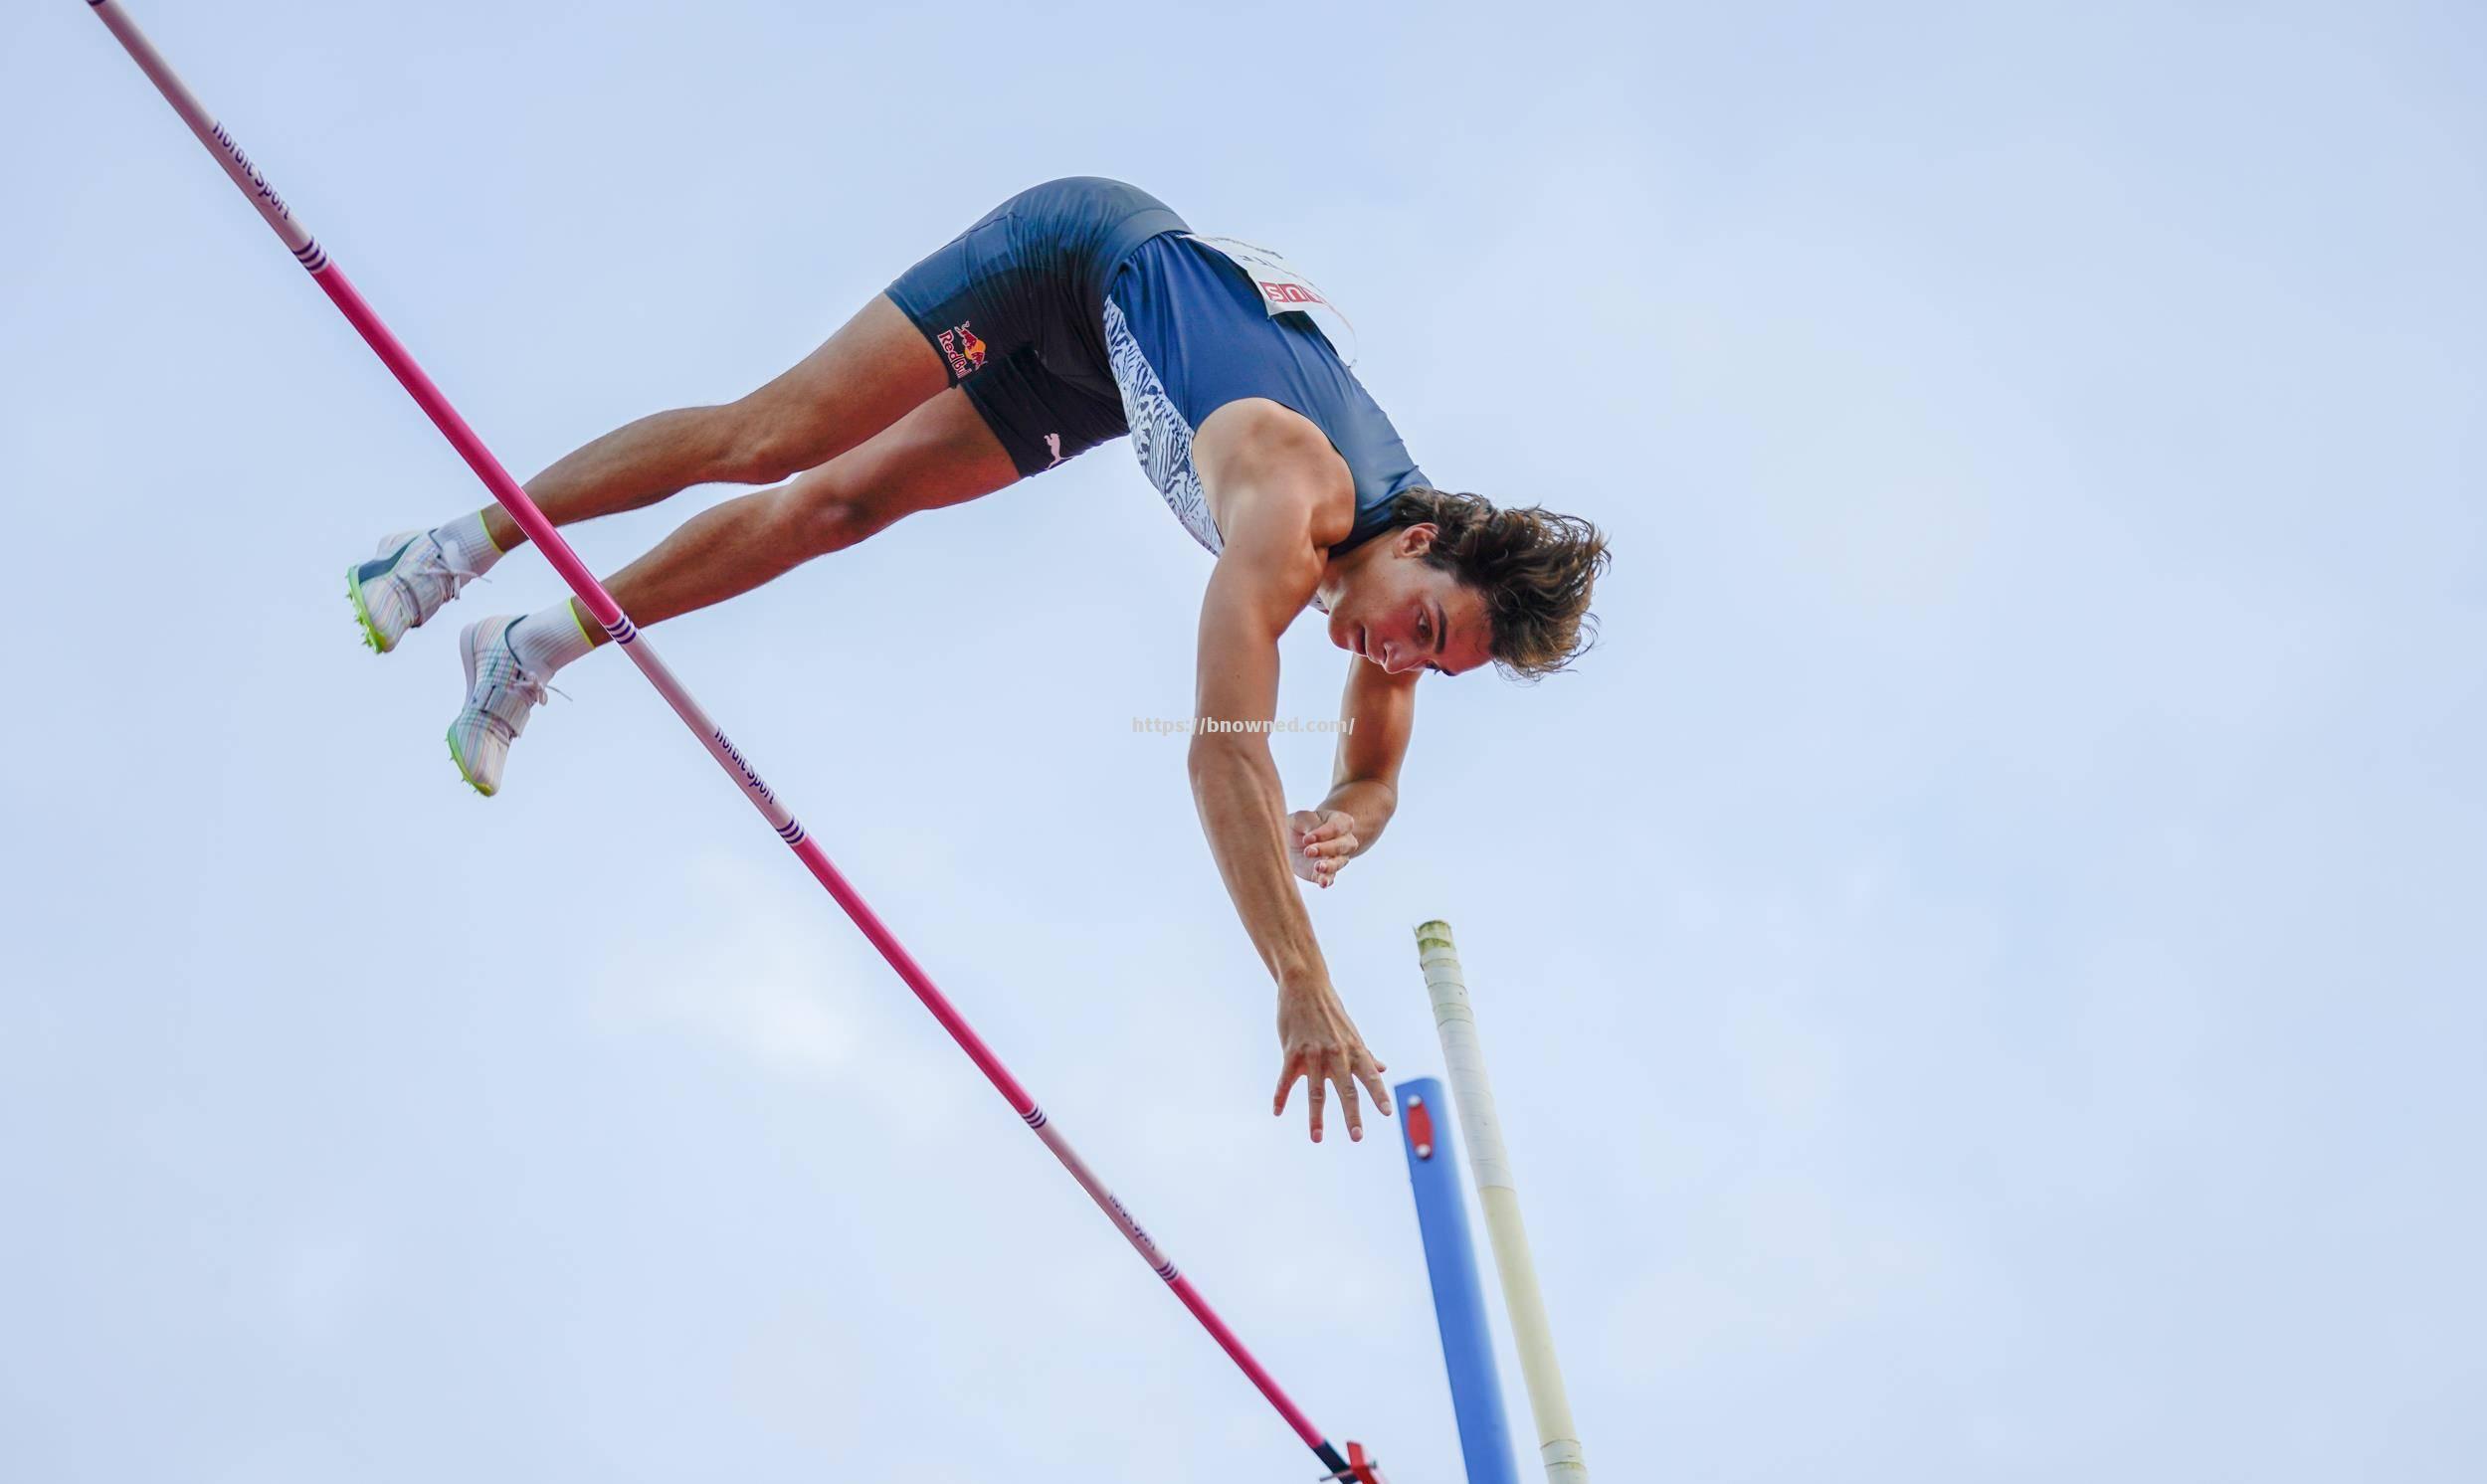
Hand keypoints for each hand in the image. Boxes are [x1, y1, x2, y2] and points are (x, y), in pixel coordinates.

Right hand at [1273, 985, 1389, 1142]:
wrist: (1305, 986)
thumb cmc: (1330, 1011)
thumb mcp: (1352, 1033)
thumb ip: (1365, 1054)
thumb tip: (1383, 1069)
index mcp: (1354, 1050)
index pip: (1370, 1076)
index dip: (1379, 1094)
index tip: (1387, 1113)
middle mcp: (1336, 1054)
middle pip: (1346, 1089)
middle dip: (1351, 1114)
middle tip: (1357, 1136)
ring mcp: (1313, 1053)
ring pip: (1315, 1090)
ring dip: (1316, 1116)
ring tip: (1317, 1138)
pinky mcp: (1292, 1051)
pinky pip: (1285, 1079)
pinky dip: (1280, 1096)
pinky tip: (1277, 1111)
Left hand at [1286, 808, 1358, 888]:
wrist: (1288, 842)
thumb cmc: (1297, 825)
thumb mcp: (1299, 818)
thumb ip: (1308, 823)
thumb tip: (1312, 837)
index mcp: (1339, 821)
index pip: (1339, 826)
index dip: (1325, 833)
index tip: (1306, 839)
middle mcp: (1343, 840)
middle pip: (1345, 845)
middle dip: (1328, 848)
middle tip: (1308, 851)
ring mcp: (1337, 858)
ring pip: (1340, 862)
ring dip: (1330, 865)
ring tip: (1318, 867)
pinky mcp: (1327, 873)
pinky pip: (1331, 877)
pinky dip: (1327, 880)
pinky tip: (1322, 883)